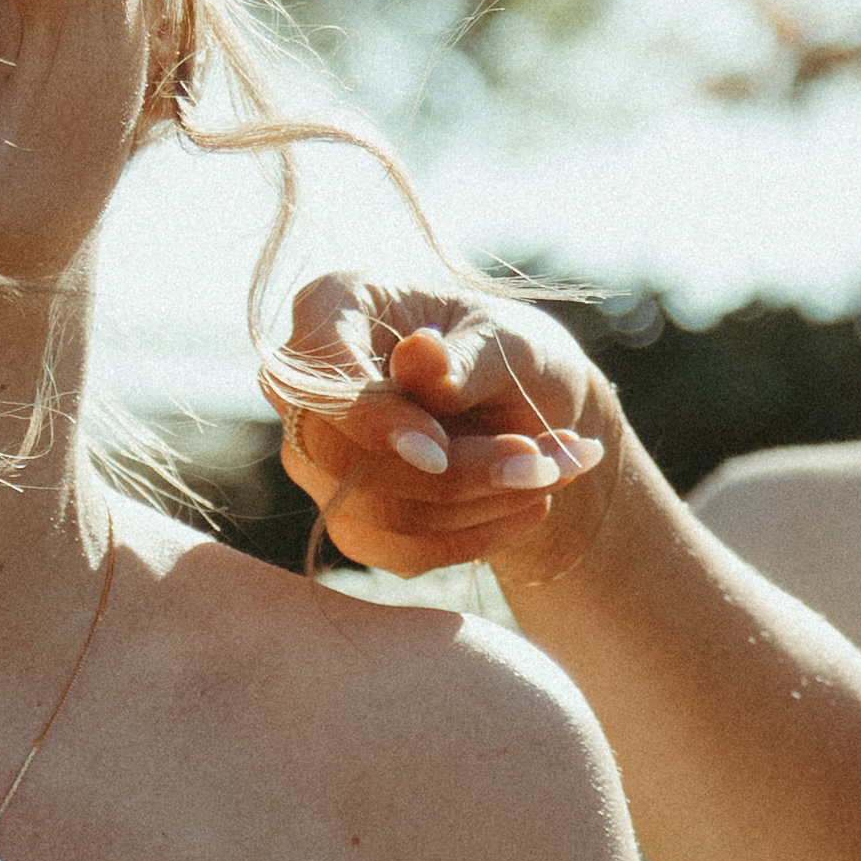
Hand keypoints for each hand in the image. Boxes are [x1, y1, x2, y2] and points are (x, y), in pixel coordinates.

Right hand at [270, 268, 619, 585]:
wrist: (526, 404)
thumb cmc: (510, 349)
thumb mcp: (509, 338)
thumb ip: (465, 355)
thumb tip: (419, 359)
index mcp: (333, 308)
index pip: (319, 379)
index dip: (372, 423)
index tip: (439, 454)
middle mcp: (306, 389)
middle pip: (346, 459)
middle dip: (456, 474)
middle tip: (541, 463)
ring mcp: (318, 459)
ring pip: (379, 513)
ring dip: (481, 505)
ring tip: (554, 472)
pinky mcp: (350, 517)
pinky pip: (399, 552)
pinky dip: (477, 537)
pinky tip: (532, 503)